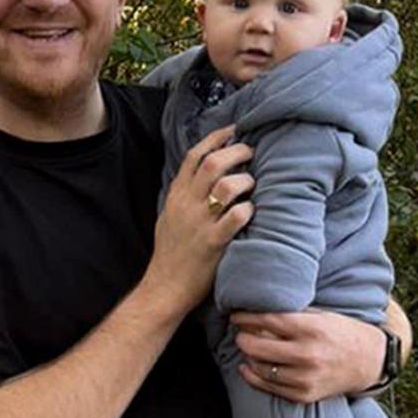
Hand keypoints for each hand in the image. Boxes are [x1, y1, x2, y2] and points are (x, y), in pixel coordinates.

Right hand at [141, 126, 253, 316]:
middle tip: (252, 152)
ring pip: (227, 186)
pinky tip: (252, 211)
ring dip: (246, 180)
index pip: (194, 156)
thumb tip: (201, 175)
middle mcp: (187, 204)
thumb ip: (183, 195)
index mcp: (176, 195)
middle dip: (238, 152)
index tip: (234, 130)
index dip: (215, 138)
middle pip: (214, 163)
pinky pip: (237, 217)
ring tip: (253, 185)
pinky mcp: (214, 242)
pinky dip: (249, 209)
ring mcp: (200, 223)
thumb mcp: (169, 216)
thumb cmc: (171, 252)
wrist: (164, 287)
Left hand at [229, 309, 383, 403]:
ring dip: (248, 355)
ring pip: (259, 367)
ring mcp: (305, 378)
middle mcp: (307, 355)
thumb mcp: (320, 315)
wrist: (370, 362)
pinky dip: (253, 376)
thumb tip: (256, 308)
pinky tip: (247, 366)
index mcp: (311, 329)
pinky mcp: (304, 395)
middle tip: (240, 332)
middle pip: (256, 346)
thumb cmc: (341, 332)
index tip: (235, 315)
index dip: (245, 318)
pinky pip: (268, 387)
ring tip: (247, 346)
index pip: (266, 321)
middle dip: (242, 337)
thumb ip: (291, 314)